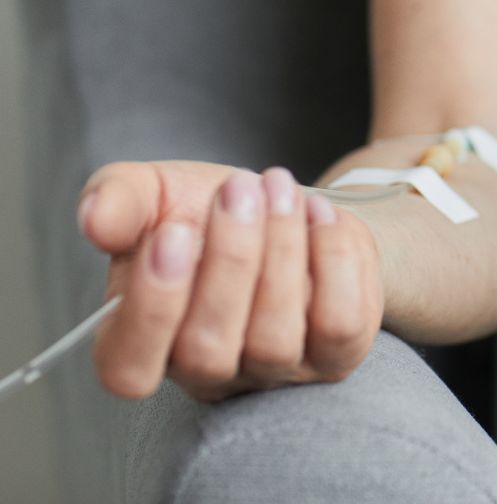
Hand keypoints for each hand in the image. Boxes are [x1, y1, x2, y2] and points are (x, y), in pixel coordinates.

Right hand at [78, 160, 383, 400]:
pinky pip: (339, 324)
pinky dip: (333, 259)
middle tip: (241, 186)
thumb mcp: (154, 193)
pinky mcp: (334, 353)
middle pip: (209, 349)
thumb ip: (119, 202)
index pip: (129, 368)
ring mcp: (275, 371)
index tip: (174, 231)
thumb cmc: (203, 210)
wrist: (283, 204)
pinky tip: (319, 214)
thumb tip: (93, 218)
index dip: (152, 306)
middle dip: (229, 258)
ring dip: (282, 247)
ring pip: (276, 337)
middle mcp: (208, 372)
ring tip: (280, 187)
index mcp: (139, 343)